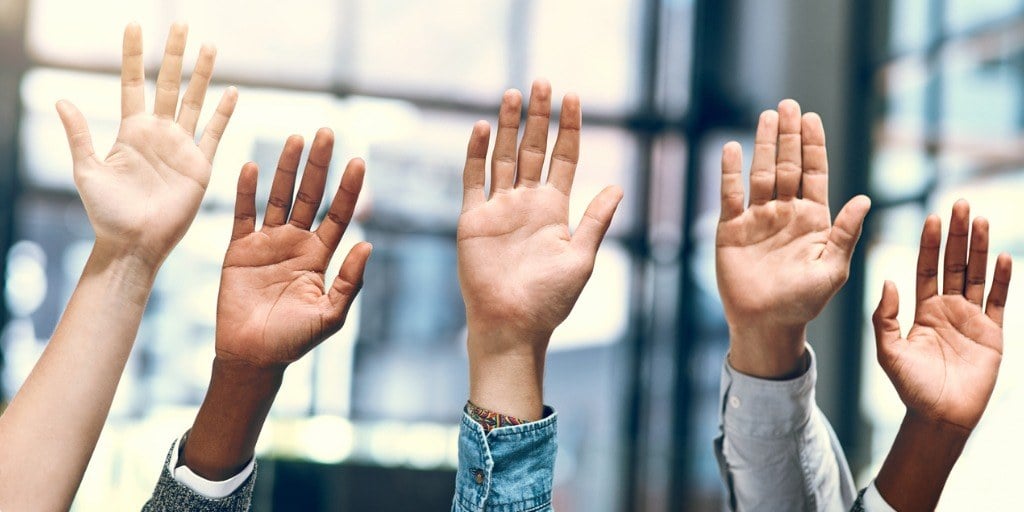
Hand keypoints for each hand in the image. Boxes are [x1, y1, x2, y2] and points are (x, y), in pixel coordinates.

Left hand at [56, 23, 236, 267]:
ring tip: (209, 47)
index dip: (134, 55)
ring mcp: (181, 147)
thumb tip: (61, 100)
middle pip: (168, 84)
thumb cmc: (106, 213)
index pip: (134, 83)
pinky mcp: (199, 165)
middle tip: (180, 24)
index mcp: (130, 131)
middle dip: (174, 54)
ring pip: (193, 101)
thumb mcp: (86, 171)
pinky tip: (232, 92)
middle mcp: (158, 134)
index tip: (134, 26)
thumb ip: (80, 135)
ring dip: (202, 75)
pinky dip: (224, 113)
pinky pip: (214, 133)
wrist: (134, 243)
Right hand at [215, 128, 371, 368]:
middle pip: (310, 195)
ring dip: (286, 168)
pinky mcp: (239, 249)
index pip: (338, 214)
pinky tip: (252, 166)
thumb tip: (368, 245)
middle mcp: (296, 243)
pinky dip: (246, 191)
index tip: (358, 160)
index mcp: (320, 256)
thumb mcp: (331, 315)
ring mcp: (267, 243)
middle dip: (319, 165)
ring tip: (296, 138)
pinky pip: (242, 214)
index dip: (348, 188)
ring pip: (278, 196)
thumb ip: (350, 281)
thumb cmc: (294, 341)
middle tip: (327, 132)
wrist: (253, 356)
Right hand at [458, 79, 621, 418]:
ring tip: (513, 94)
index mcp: (554, 210)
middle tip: (542, 82)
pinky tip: (484, 128)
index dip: (569, 128)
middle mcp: (526, 203)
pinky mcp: (473, 219)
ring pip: (504, 157)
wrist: (512, 325)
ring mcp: (498, 209)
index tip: (574, 98)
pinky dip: (478, 154)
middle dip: (538, 117)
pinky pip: (473, 180)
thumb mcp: (581, 257)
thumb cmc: (549, 299)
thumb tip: (618, 186)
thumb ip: (596, 220)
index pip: (564, 158)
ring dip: (508, 126)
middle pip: (533, 149)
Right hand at [716, 99, 870, 377]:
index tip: (812, 118)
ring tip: (767, 116)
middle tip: (789, 104)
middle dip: (789, 135)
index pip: (813, 173)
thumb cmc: (804, 302)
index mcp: (813, 219)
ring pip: (761, 173)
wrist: (766, 324)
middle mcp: (785, 212)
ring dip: (764, 145)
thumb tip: (864, 198)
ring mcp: (757, 219)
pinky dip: (730, 172)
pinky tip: (732, 149)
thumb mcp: (833, 268)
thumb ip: (846, 233)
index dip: (813, 145)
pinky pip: (730, 195)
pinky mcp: (731, 229)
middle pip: (787, 165)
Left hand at [872, 200, 1011, 430]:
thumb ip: (884, 317)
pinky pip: (998, 300)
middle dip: (957, 234)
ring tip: (981, 219)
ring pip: (976, 275)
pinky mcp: (992, 333)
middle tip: (960, 203)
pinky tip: (1004, 256)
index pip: (927, 268)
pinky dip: (1001, 278)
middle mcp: (948, 309)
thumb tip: (888, 281)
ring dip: (980, 247)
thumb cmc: (911, 387)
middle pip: (954, 264)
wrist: (938, 416)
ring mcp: (972, 319)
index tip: (933, 216)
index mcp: (923, 310)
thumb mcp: (888, 351)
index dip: (931, 243)